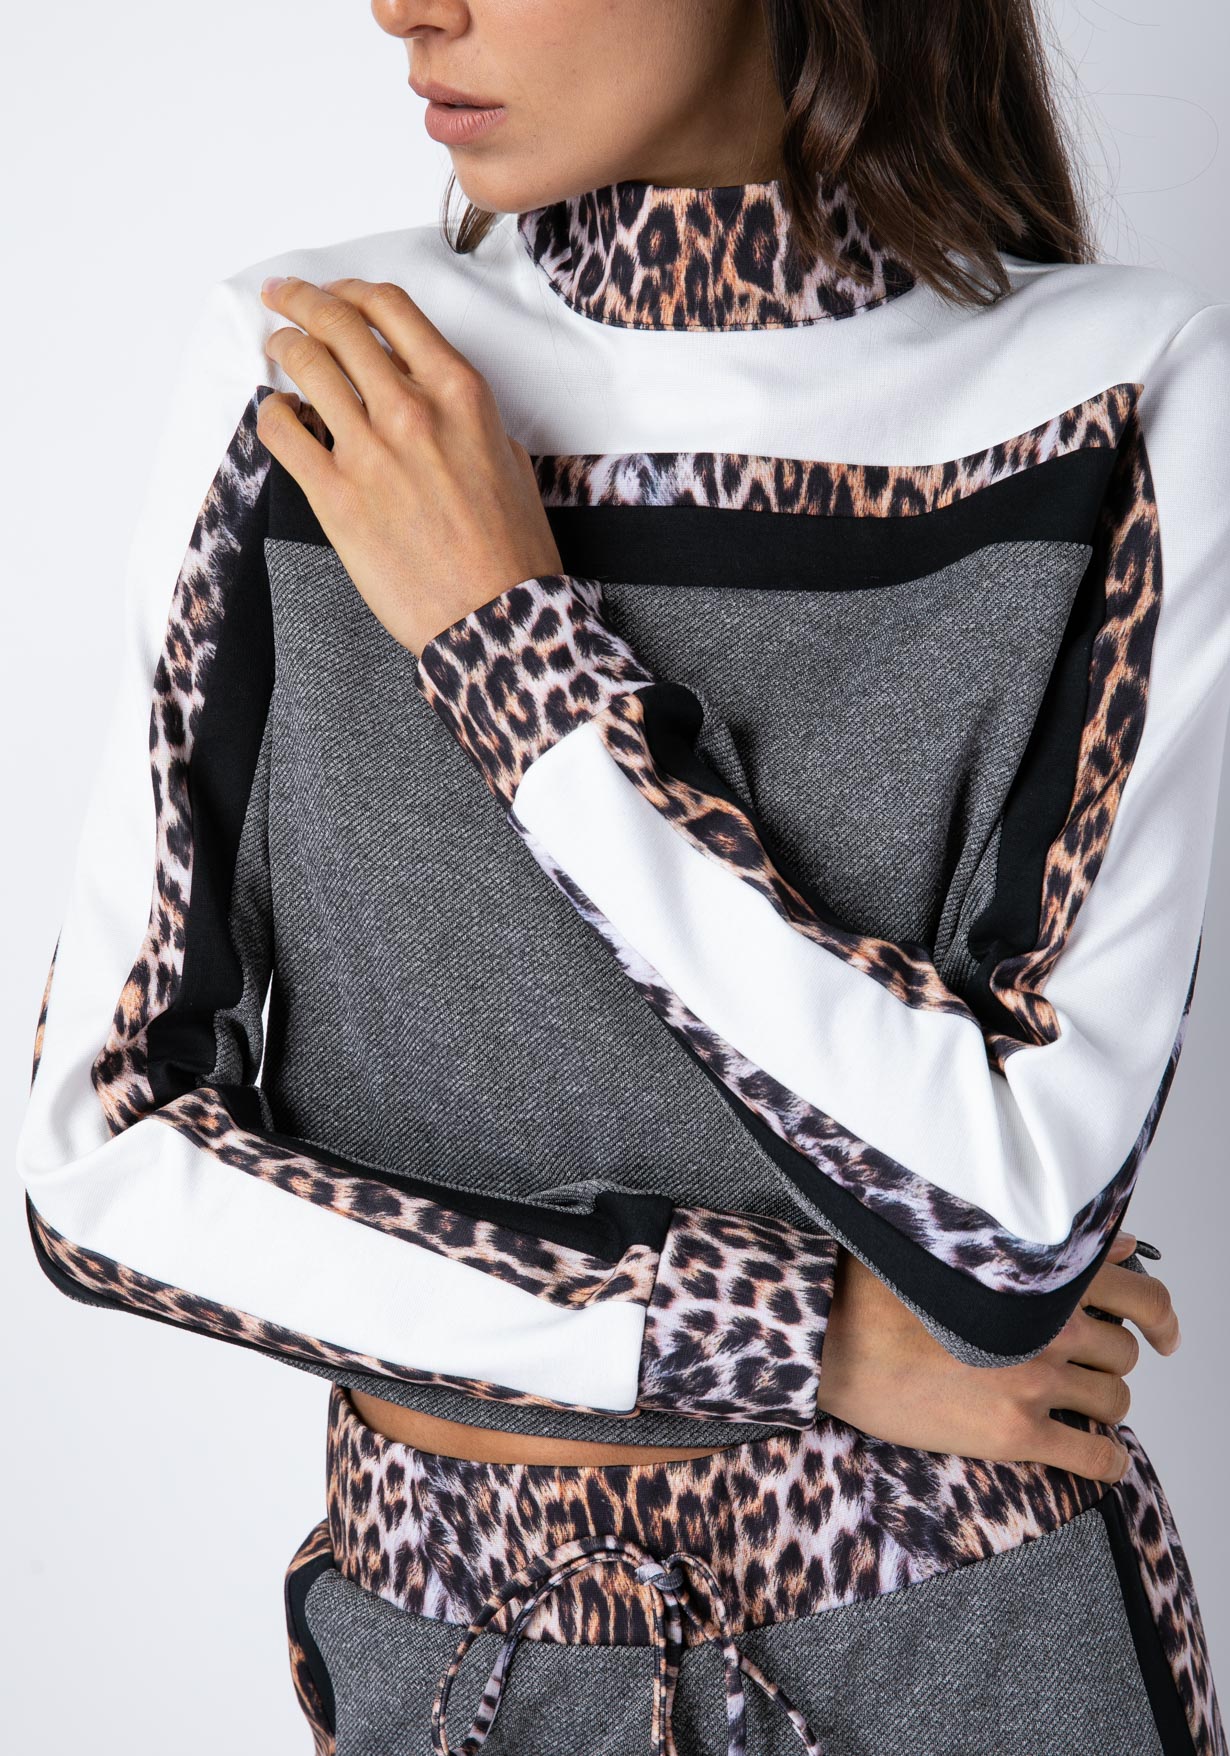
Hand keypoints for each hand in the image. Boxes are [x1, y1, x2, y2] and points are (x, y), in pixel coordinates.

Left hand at [255, 275, 562, 654]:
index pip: (390, 309)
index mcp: (460, 392)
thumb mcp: (506, 456)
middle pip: (338, 324)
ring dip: (283, 346)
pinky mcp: (336, 496)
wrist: (495, 616)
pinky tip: (279, 414)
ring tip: (277, 347)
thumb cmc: (510, 548)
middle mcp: (412, 410)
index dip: (350, 290)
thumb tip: (423, 391)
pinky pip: (283, 432)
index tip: (333, 292)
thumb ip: (463, 412)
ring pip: (305, 365)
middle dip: (301, 300)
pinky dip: (272, 412)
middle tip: (282, 297)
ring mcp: (370, 451)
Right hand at [814, 1229, 1179, 1483]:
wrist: (836, 1338)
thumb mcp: (967, 1251)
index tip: (1162, 1331)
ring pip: (1115, 1400)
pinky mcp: (1017, 1434)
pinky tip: (1098, 1457)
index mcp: (1041, 1276)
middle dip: (1110, 1360)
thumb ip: (1048, 1247)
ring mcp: (1036, 1381)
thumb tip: (1118, 1243)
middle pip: (1124, 1352)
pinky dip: (1109, 1460)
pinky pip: (1095, 1457)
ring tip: (1073, 1404)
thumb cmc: (888, 1289)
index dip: (1160, 1316)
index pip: (1140, 1293)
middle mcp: (1050, 1325)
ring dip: (1103, 1403)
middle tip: (1086, 1367)